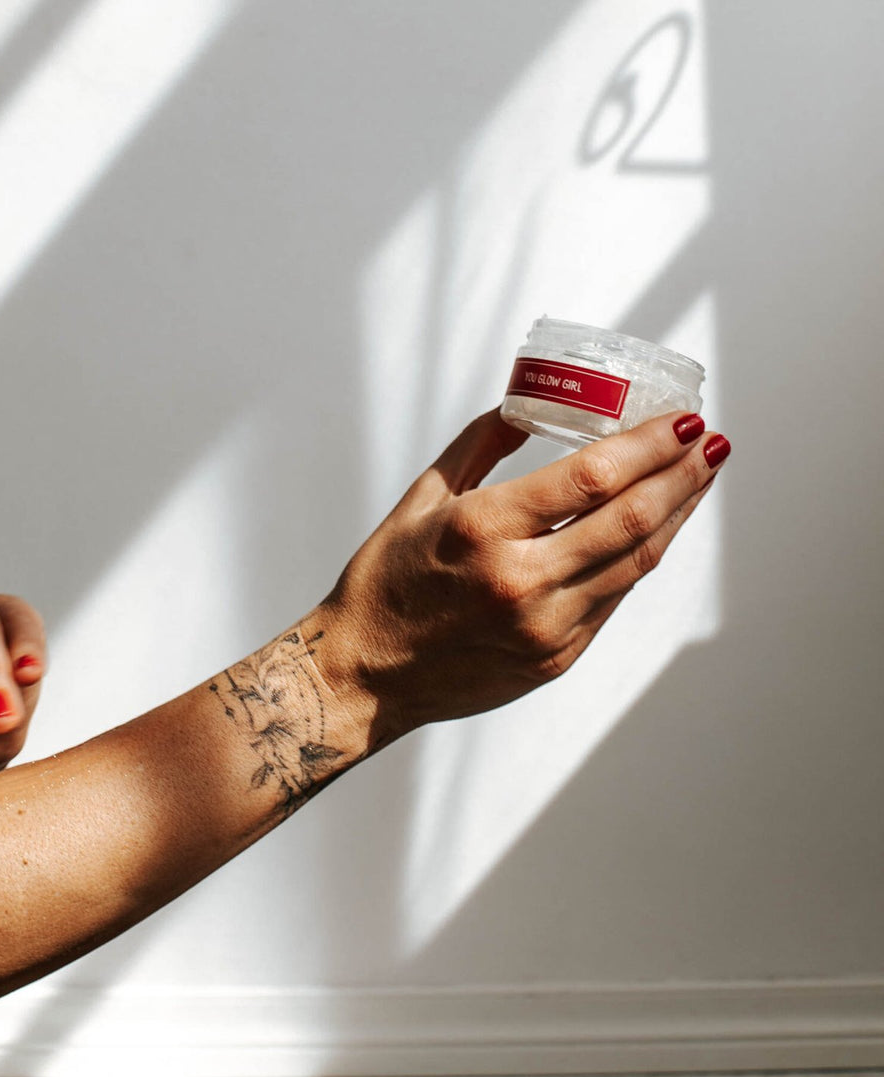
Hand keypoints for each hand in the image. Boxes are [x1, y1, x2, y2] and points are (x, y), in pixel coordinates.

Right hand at [318, 409, 728, 744]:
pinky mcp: (557, 658)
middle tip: (712, 441)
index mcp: (483, 530)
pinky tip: (659, 525)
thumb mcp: (422, 497)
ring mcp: (545, 626)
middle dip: (682, 474)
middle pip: (629, 518)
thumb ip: (481, 444)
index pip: (591, 478)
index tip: (682, 419)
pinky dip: (643, 555)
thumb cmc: (386, 581)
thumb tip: (531, 401)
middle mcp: (520, 581)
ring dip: (676, 514)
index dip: (648, 446)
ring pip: (635, 561)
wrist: (365, 675)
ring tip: (700, 476)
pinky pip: (615, 596)